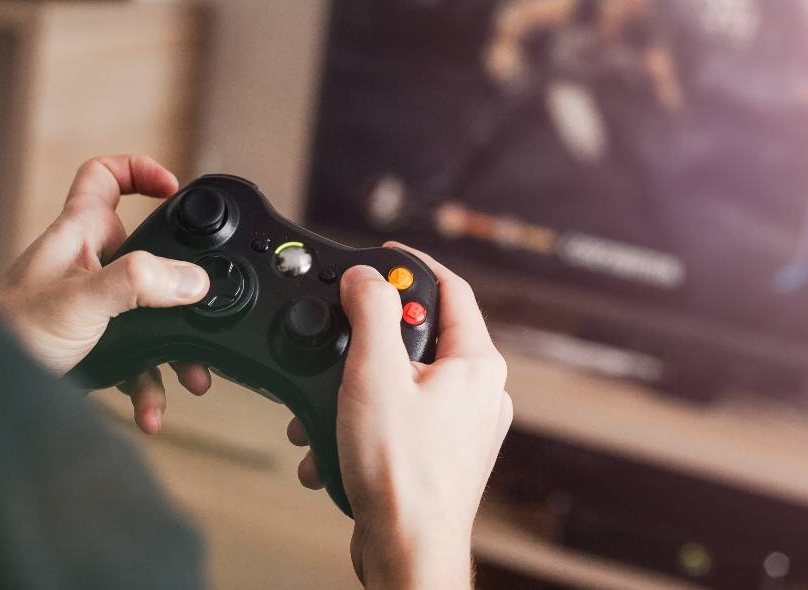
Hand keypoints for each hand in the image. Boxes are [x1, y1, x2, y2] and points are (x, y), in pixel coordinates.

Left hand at [0, 155, 213, 433]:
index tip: (175, 191)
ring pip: (150, 313)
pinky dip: (151, 384)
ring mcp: (91, 304)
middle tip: (200, 302)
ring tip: (191, 374)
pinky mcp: (93, 342)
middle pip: (148, 252)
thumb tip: (191, 279)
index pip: (106, 178)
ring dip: (174, 348)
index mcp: (77, 236)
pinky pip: (138, 357)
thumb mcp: (79, 301)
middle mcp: (87, 265)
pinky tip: (152, 409)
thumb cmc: (7, 336)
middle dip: (181, 283)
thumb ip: (137, 283)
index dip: (141, 173)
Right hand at [287, 243, 511, 589]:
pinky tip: (334, 444)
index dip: (414, 265)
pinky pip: (398, 421)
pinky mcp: (439, 455)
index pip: (452, 289)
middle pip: (421, 337)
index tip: (383, 256)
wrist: (408, 550)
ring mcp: (462, 427)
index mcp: (477, 364)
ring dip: (355, 392)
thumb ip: (372, 316)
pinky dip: (362, 425)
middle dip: (369, 343)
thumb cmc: (402, 473)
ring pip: (402, 384)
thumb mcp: (375, 375)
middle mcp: (479, 392)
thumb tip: (368, 277)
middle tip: (340, 345)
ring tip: (328, 410)